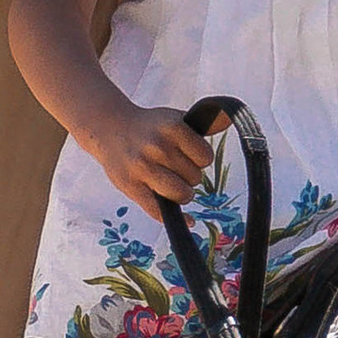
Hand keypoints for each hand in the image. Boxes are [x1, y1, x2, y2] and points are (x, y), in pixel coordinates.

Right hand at [89, 101, 213, 211]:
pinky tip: (188, 219)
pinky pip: (160, 212)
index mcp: (171, 127)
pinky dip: (177, 218)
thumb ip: (201, 125)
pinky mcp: (131, 187)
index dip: (200, 159)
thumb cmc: (148, 127)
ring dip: (182, 193)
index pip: (205, 156)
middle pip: (195, 177)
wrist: (110, 128)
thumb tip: (228, 119)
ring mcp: (142, 168)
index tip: (191, 156)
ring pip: (182, 194)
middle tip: (175, 168)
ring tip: (172, 183)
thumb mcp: (174, 118)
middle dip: (189, 175)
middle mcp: (157, 147)